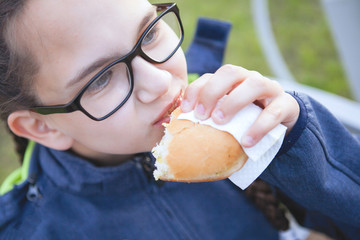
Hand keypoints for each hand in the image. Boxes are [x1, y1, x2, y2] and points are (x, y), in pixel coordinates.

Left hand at [180, 65, 299, 147]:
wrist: (280, 123)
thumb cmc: (245, 119)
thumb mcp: (226, 115)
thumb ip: (210, 116)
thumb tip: (181, 128)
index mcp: (233, 80)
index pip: (211, 75)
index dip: (196, 89)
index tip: (186, 109)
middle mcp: (250, 79)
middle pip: (231, 72)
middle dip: (213, 91)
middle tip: (202, 115)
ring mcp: (270, 89)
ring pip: (255, 84)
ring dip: (234, 102)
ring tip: (220, 122)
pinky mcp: (286, 105)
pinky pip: (274, 112)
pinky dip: (259, 127)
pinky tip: (246, 142)